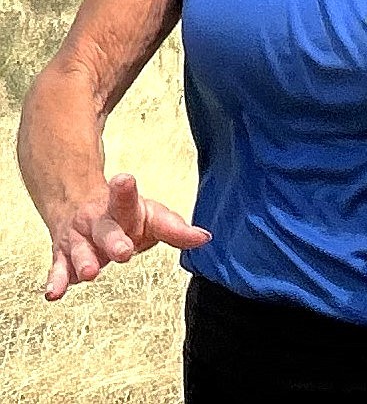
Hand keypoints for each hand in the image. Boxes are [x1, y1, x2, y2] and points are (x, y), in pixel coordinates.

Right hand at [45, 172, 210, 300]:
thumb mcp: (152, 218)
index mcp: (122, 207)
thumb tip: (204, 238)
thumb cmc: (124, 217)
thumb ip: (176, 229)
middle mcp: (99, 220)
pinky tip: (54, 293)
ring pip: (81, 250)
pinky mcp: (63, 257)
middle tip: (124, 251)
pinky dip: (57, 281)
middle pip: (106, 228)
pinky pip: (58, 270)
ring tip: (91, 273)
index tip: (124, 180)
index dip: (124, 189)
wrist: (80, 208)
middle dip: (113, 240)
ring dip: (86, 262)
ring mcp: (79, 238)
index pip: (126, 198)